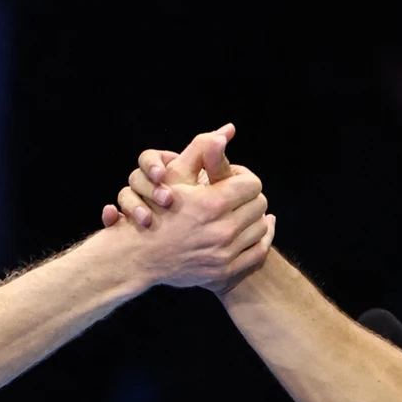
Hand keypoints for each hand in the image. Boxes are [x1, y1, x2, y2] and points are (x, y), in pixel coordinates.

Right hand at [102, 125, 275, 288]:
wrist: (140, 255)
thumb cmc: (156, 209)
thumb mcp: (174, 175)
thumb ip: (202, 149)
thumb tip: (227, 130)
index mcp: (212, 204)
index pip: (252, 183)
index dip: (242, 177)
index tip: (230, 180)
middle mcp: (222, 230)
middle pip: (260, 204)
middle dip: (248, 197)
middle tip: (234, 197)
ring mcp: (225, 253)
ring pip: (261, 227)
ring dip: (253, 218)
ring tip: (238, 213)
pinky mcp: (226, 271)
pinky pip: (258, 251)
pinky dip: (259, 240)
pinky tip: (250, 231)